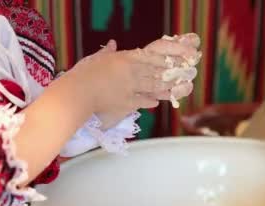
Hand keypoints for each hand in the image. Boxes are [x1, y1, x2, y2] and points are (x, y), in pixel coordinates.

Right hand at [67, 37, 198, 116]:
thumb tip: (113, 44)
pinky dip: (151, 101)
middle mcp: (131, 72)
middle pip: (156, 72)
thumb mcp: (95, 59)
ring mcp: (131, 87)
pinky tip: (158, 102)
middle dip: (172, 73)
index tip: (177, 59)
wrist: (78, 94)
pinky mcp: (128, 102)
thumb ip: (107, 52)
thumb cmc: (82, 75)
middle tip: (186, 74)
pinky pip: (144, 101)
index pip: (150, 57)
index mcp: (124, 58)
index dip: (165, 58)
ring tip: (177, 89)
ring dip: (166, 88)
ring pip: (154, 86)